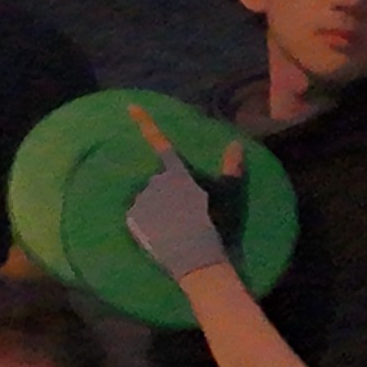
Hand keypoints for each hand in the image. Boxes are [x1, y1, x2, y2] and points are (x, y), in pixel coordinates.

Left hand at [123, 105, 238, 281]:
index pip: (160, 143)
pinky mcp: (133, 221)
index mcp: (177, 173)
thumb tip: (236, 144)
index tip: (130, 106)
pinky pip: (139, 217)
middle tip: (189, 213)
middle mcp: (156, 182)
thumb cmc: (216, 225)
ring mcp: (142, 201)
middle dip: (170, 192)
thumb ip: (231, 168)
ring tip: (178, 229)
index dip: (145, 123)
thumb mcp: (229, 196)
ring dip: (159, 209)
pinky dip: (148, 225)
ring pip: (149, 199)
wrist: (198, 260)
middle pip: (160, 181)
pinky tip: (163, 237)